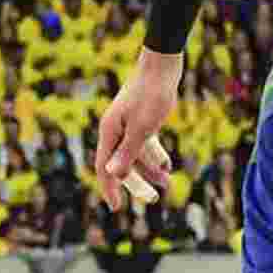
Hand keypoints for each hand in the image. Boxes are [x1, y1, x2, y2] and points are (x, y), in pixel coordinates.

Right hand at [95, 50, 181, 211]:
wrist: (162, 65)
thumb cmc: (151, 94)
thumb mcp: (143, 126)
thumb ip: (128, 151)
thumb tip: (112, 174)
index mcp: (109, 133)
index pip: (104, 168)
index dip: (110, 189)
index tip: (117, 208)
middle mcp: (115, 132)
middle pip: (121, 164)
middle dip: (137, 183)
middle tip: (153, 199)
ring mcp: (128, 126)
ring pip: (136, 155)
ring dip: (150, 170)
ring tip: (167, 183)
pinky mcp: (142, 120)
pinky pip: (146, 145)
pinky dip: (155, 156)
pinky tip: (167, 166)